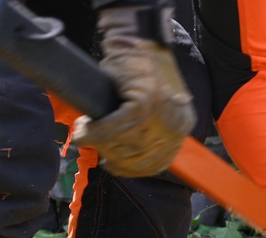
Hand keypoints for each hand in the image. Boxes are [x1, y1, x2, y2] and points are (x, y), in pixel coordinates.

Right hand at [72, 6, 193, 177]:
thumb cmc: (139, 70)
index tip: (115, 167)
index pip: (159, 162)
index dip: (133, 169)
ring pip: (127, 144)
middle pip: (141, 157)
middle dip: (114, 157)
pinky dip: (96, 132)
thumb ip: (145, 130)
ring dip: (102, 144)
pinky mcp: (146, 101)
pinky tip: (84, 131)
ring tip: (86, 136)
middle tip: (96, 150)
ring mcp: (163, 113)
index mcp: (181, 125)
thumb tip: (120, 153)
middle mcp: (176, 122)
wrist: (139, 38)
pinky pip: (116, 127)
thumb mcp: (153, 105)